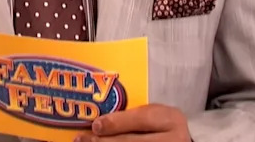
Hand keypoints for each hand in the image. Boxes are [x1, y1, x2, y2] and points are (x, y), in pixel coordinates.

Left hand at [74, 104, 190, 140]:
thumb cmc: (162, 126)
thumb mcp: (154, 115)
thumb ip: (132, 116)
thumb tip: (99, 124)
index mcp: (171, 120)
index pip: (142, 120)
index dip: (117, 123)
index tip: (96, 125)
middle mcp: (172, 140)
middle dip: (104, 141)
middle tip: (82, 139)